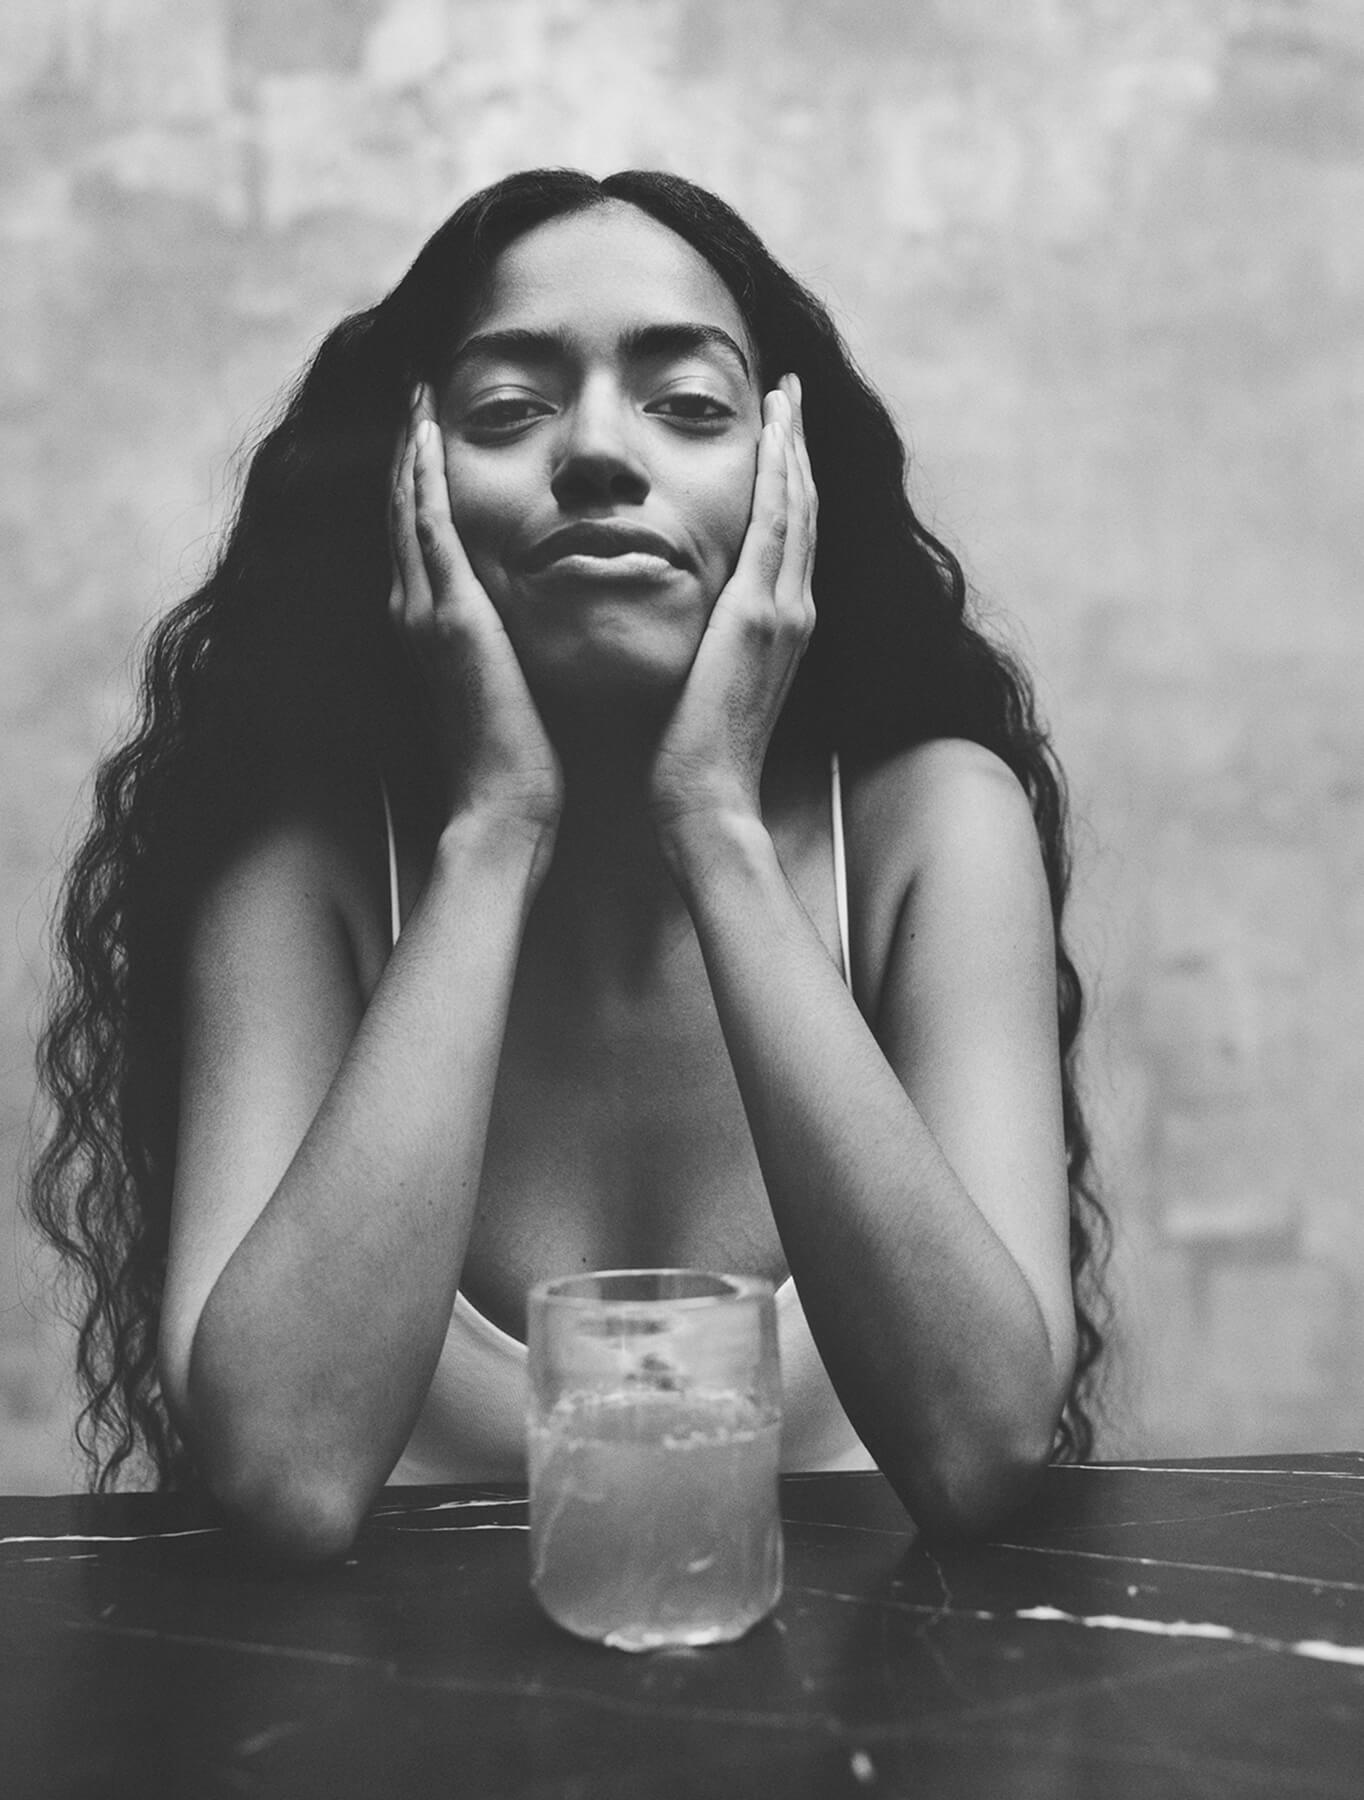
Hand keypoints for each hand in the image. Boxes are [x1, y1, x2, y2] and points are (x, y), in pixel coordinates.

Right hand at [389, 385, 562, 851]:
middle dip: (406, 450)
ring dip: (410, 447)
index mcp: (431, 627)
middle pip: (402, 512)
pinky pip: (429, 529)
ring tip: (414, 391)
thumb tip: (516, 633)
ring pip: (408, 509)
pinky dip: (423, 479)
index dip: (419, 483)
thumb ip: (500, 652)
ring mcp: (424, 612)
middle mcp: (414, 612)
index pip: (421, 538)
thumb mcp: (505, 687)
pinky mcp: (449, 617)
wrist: (504, 807)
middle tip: (412, 388)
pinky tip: (427, 433)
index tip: (430, 432)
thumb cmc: (516, 761)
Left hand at [649, 374, 816, 845]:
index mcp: (780, 626)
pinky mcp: (760, 614)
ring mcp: (784, 610)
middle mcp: (794, 611)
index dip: (787, 480)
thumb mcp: (707, 683)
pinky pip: (775, 524)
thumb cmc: (694, 756)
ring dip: (792, 444)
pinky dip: (780, 473)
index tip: (778, 432)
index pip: (787, 536)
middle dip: (797, 445)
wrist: (707, 797)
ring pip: (796, 506)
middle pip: (802, 509)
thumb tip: (692, 626)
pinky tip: (775, 430)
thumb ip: (709, 645)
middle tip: (788, 388)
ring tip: (784, 391)